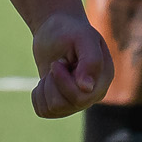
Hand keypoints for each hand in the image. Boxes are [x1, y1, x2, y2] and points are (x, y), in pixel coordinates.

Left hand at [26, 0, 115, 116]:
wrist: (54, 31)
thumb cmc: (70, 30)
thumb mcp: (82, 38)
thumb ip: (90, 61)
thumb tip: (87, 88)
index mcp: (103, 79)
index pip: (80, 97)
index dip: (62, 81)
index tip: (58, 62)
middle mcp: (93, 94)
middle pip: (62, 105)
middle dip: (51, 83)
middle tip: (56, 64)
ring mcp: (77, 102)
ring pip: (51, 109)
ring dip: (44, 87)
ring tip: (53, 71)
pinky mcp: (61, 105)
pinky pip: (42, 111)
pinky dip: (38, 94)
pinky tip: (47, 80)